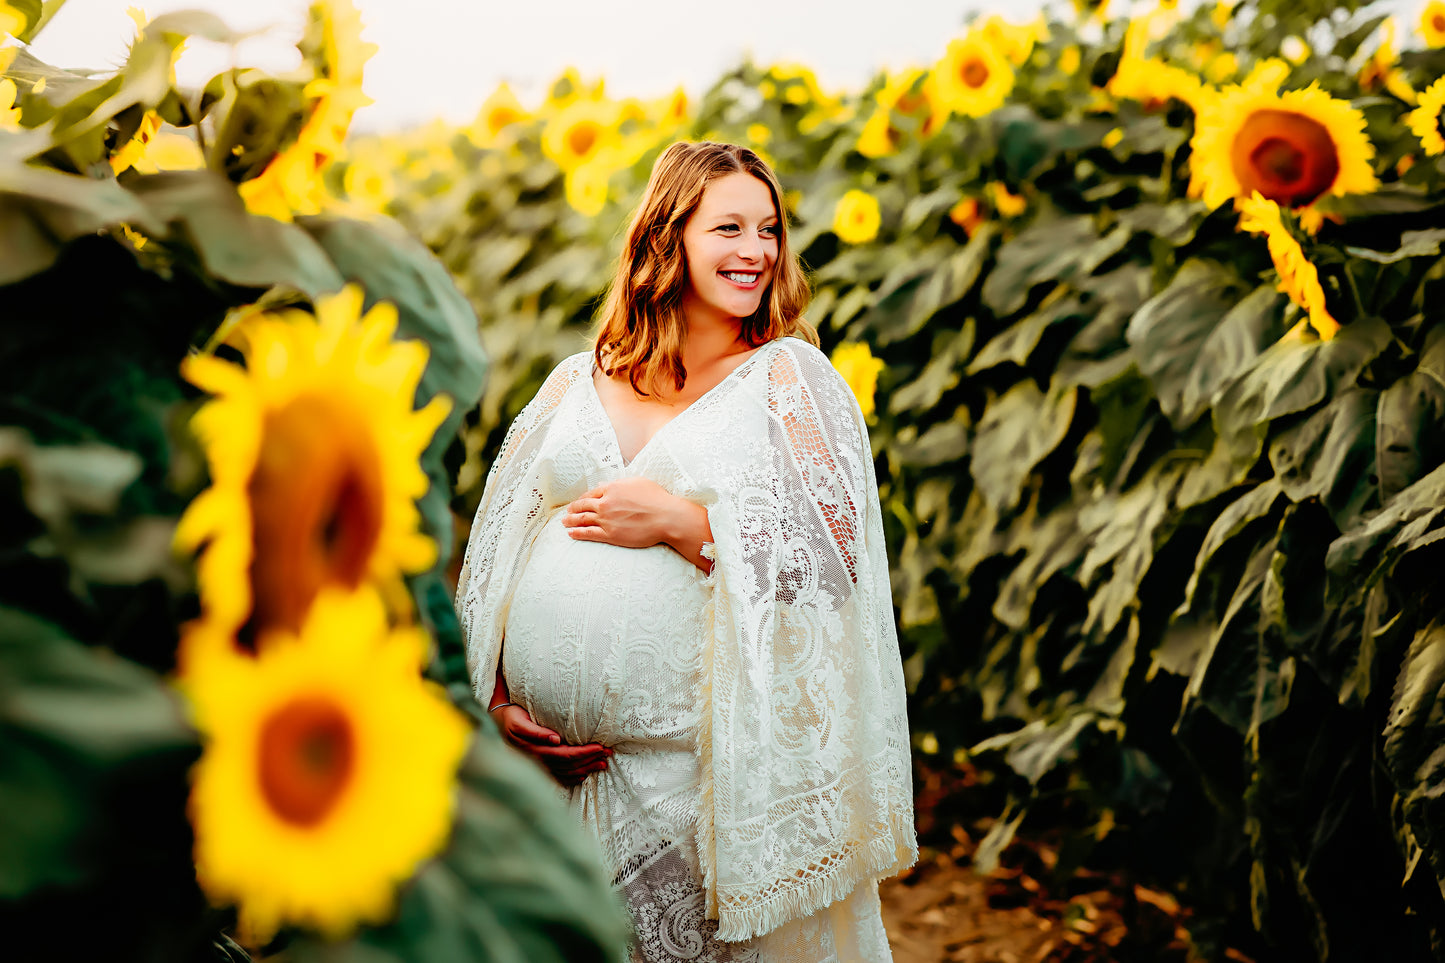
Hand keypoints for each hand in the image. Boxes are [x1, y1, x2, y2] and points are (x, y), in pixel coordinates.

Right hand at [493, 705, 611, 786]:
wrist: (495, 723)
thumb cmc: (510, 718)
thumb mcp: (518, 722)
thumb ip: (535, 732)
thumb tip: (555, 739)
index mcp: (536, 750)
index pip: (566, 754)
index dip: (585, 753)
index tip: (601, 748)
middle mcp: (539, 761)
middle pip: (570, 764)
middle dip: (591, 760)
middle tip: (608, 754)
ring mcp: (539, 766)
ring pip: (567, 772)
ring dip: (586, 769)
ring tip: (603, 764)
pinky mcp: (539, 767)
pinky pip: (559, 777)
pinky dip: (573, 777)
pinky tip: (584, 775)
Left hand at [562, 478, 680, 548]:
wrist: (666, 517)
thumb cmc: (657, 499)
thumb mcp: (638, 483)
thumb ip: (619, 483)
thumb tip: (604, 485)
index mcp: (612, 488)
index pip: (591, 493)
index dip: (583, 498)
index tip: (579, 502)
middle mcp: (606, 503)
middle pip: (583, 506)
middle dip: (573, 509)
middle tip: (568, 512)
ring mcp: (606, 519)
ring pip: (583, 519)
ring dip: (571, 521)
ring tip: (565, 523)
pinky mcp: (610, 534)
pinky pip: (589, 533)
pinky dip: (578, 533)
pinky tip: (571, 533)